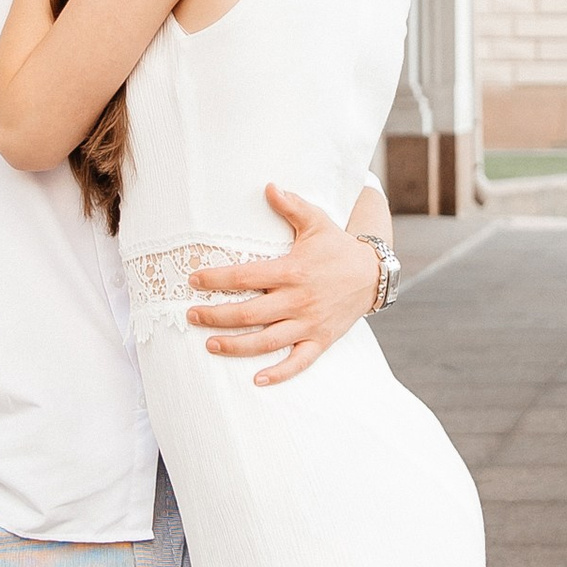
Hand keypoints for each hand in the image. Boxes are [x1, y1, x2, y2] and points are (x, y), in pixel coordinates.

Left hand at [189, 185, 380, 383]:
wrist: (373, 274)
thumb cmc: (338, 247)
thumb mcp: (316, 222)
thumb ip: (291, 206)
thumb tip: (269, 186)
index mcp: (292, 271)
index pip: (246, 277)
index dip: (217, 279)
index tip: (194, 280)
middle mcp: (298, 300)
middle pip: (249, 313)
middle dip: (217, 316)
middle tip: (192, 315)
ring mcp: (309, 324)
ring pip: (267, 341)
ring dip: (236, 345)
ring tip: (210, 345)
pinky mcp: (321, 340)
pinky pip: (299, 362)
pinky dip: (279, 373)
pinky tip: (257, 380)